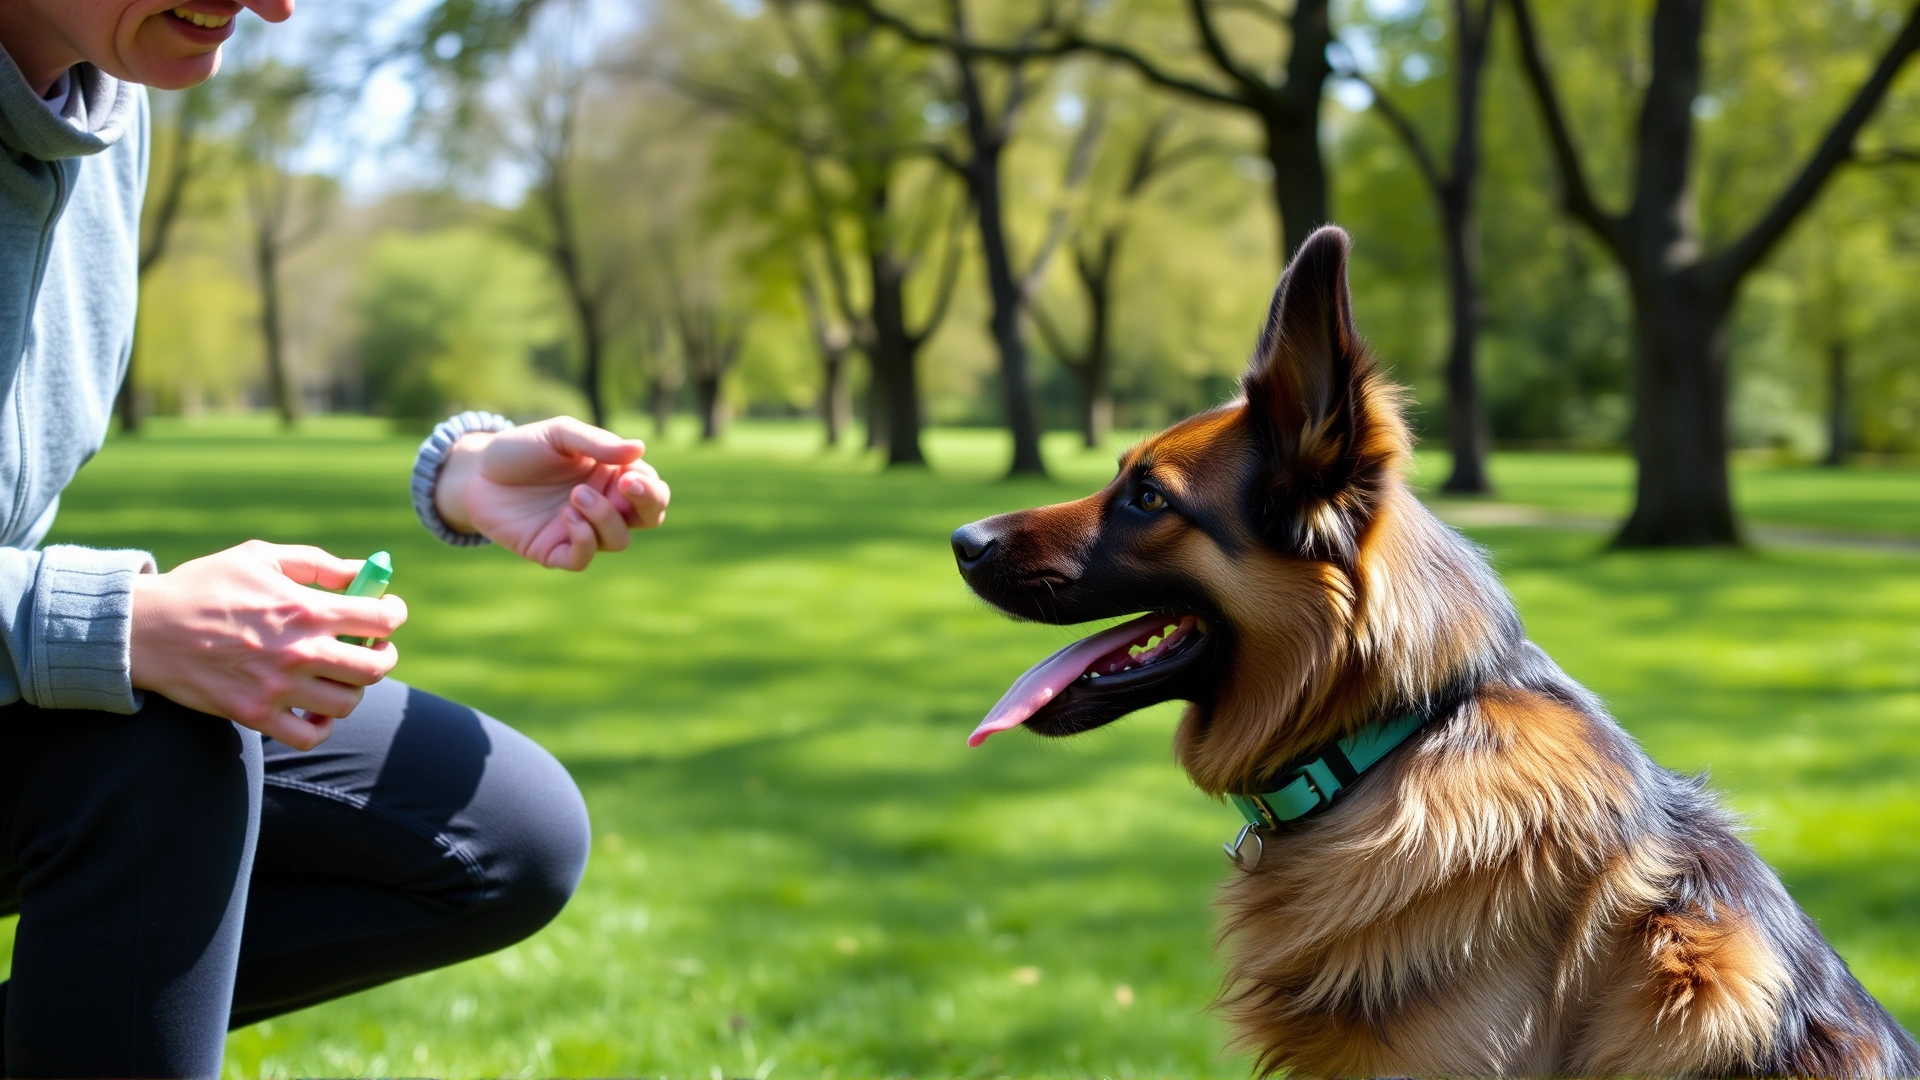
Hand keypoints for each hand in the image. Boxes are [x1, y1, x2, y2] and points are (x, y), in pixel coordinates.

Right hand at [130, 541, 407, 749]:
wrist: (146, 629)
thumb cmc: (205, 585)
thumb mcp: (261, 558)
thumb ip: (319, 565)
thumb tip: (364, 573)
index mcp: (306, 608)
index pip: (382, 619)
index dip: (393, 614)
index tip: (386, 612)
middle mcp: (299, 652)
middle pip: (376, 667)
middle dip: (382, 654)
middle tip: (370, 646)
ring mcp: (279, 688)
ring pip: (349, 702)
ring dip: (352, 688)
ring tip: (337, 673)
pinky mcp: (256, 714)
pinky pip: (310, 736)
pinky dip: (321, 725)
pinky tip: (314, 706)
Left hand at [434, 417, 671, 570]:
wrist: (475, 472)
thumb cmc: (521, 449)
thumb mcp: (559, 434)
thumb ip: (597, 443)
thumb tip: (640, 450)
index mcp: (611, 477)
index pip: (652, 490)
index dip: (651, 487)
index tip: (630, 475)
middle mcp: (603, 506)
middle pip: (649, 517)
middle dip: (648, 503)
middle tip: (627, 485)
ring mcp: (580, 530)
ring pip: (619, 540)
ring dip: (605, 517)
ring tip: (576, 496)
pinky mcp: (553, 551)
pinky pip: (582, 559)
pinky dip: (583, 540)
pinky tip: (567, 517)